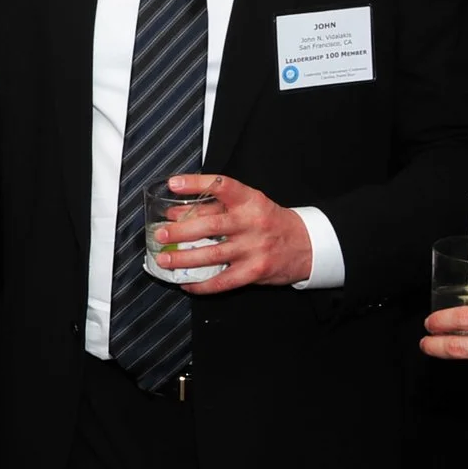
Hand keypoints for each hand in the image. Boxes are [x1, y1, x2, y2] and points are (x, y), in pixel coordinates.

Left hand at [157, 173, 312, 291]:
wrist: (306, 245)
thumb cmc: (270, 222)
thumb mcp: (248, 206)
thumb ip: (214, 207)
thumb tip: (176, 213)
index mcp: (250, 200)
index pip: (222, 185)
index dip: (197, 183)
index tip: (174, 183)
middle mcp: (252, 222)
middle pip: (211, 226)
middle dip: (181, 231)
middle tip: (161, 235)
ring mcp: (254, 248)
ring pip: (212, 255)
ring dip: (184, 259)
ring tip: (165, 261)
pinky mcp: (255, 271)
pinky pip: (223, 281)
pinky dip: (202, 284)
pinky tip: (186, 283)